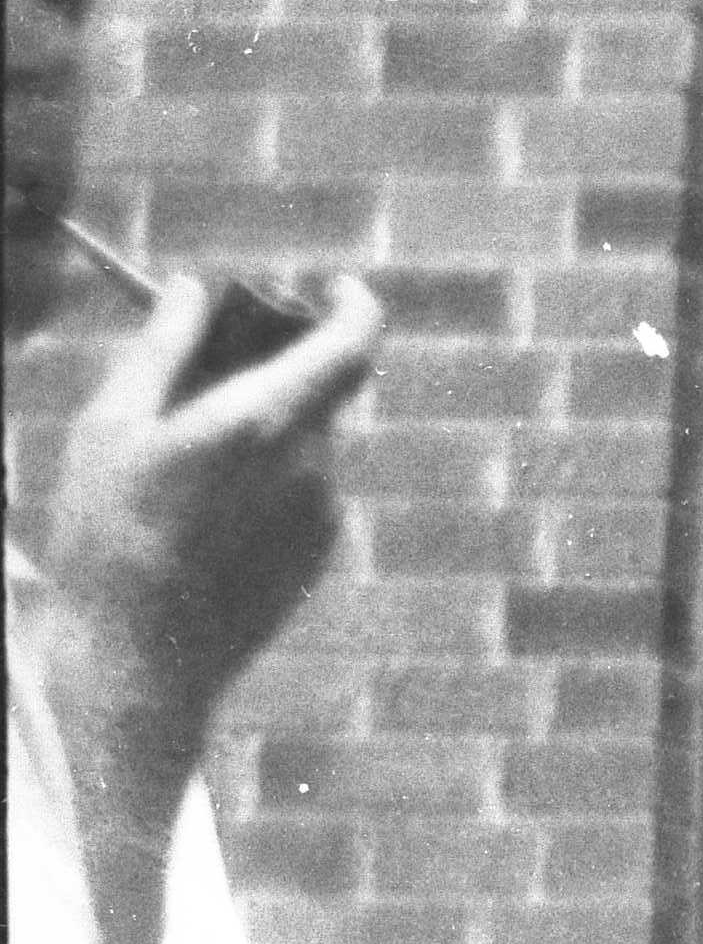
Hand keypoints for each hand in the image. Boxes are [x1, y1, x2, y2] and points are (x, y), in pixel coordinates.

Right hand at [42, 270, 385, 754]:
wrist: (143, 655)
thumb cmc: (108, 530)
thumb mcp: (113, 423)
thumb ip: (163, 348)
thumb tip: (192, 288)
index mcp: (262, 422)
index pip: (350, 344)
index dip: (353, 306)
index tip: (333, 288)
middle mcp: (311, 465)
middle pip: (322, 388)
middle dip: (278, 364)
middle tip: (213, 365)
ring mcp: (323, 513)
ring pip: (307, 440)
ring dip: (264, 425)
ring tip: (184, 459)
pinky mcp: (320, 551)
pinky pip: (302, 488)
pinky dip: (266, 474)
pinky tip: (202, 511)